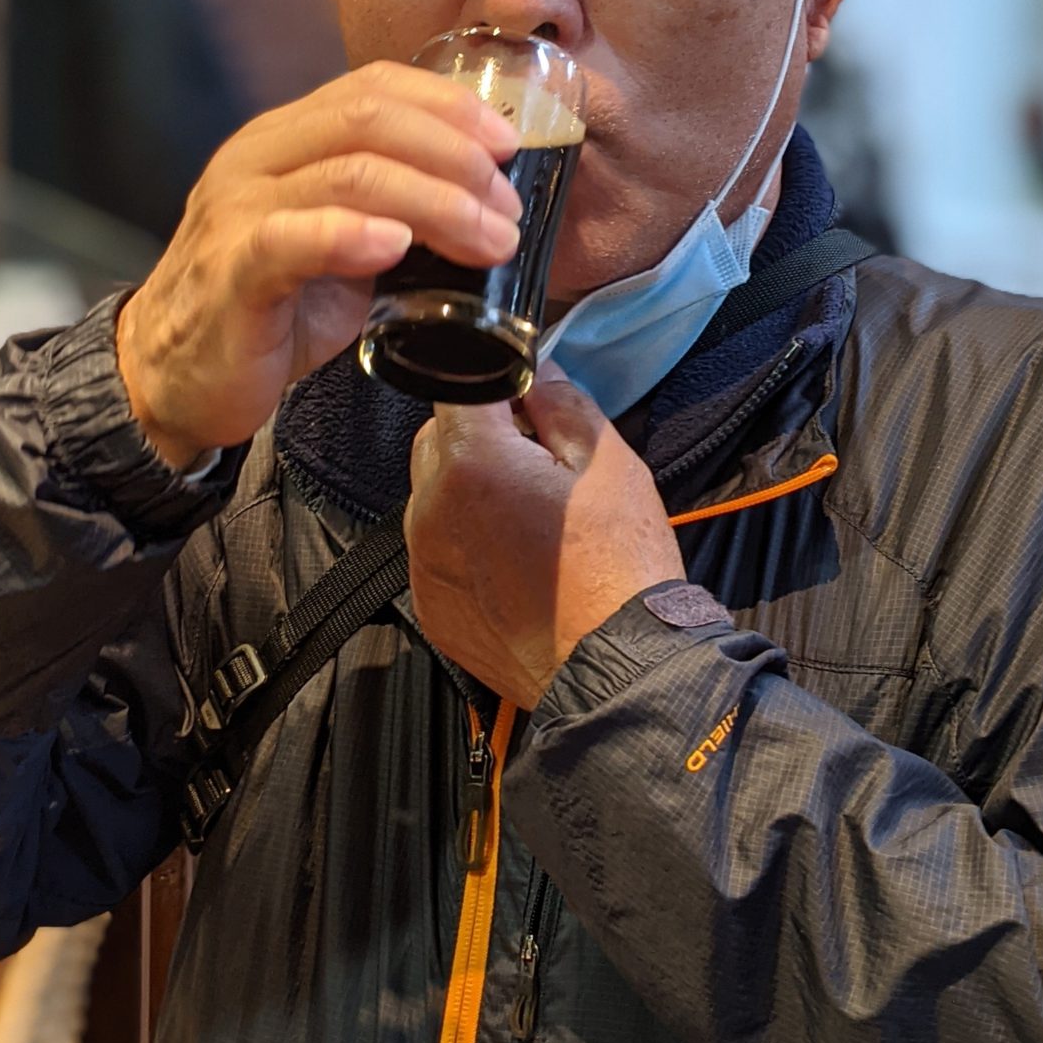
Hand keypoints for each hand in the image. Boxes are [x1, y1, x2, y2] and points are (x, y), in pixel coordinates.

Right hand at [116, 63, 522, 465]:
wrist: (176, 379)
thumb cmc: (268, 312)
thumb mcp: (339, 246)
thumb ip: (392, 212)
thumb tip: (484, 205)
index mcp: (285, 140)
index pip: (372, 86)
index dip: (448, 105)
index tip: (509, 144)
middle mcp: (257, 159)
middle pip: (368, 119)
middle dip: (456, 156)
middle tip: (507, 206)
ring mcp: (237, 211)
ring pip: (347, 173)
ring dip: (435, 203)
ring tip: (488, 238)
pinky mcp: (230, 272)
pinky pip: (290, 238)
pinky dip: (351, 235)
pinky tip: (397, 246)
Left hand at [405, 367, 684, 708]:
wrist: (618, 669)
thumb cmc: (619, 567)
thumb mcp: (609, 464)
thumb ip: (562, 403)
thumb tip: (537, 373)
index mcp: (471, 464)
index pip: (458, 386)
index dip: (495, 384)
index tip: (524, 398)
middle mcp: (430, 510)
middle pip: (438, 440)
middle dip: (479, 438)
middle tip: (538, 464)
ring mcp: (423, 562)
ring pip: (431, 497)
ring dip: (467, 493)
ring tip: (528, 522)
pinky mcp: (430, 605)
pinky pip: (435, 552)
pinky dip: (464, 546)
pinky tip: (514, 565)